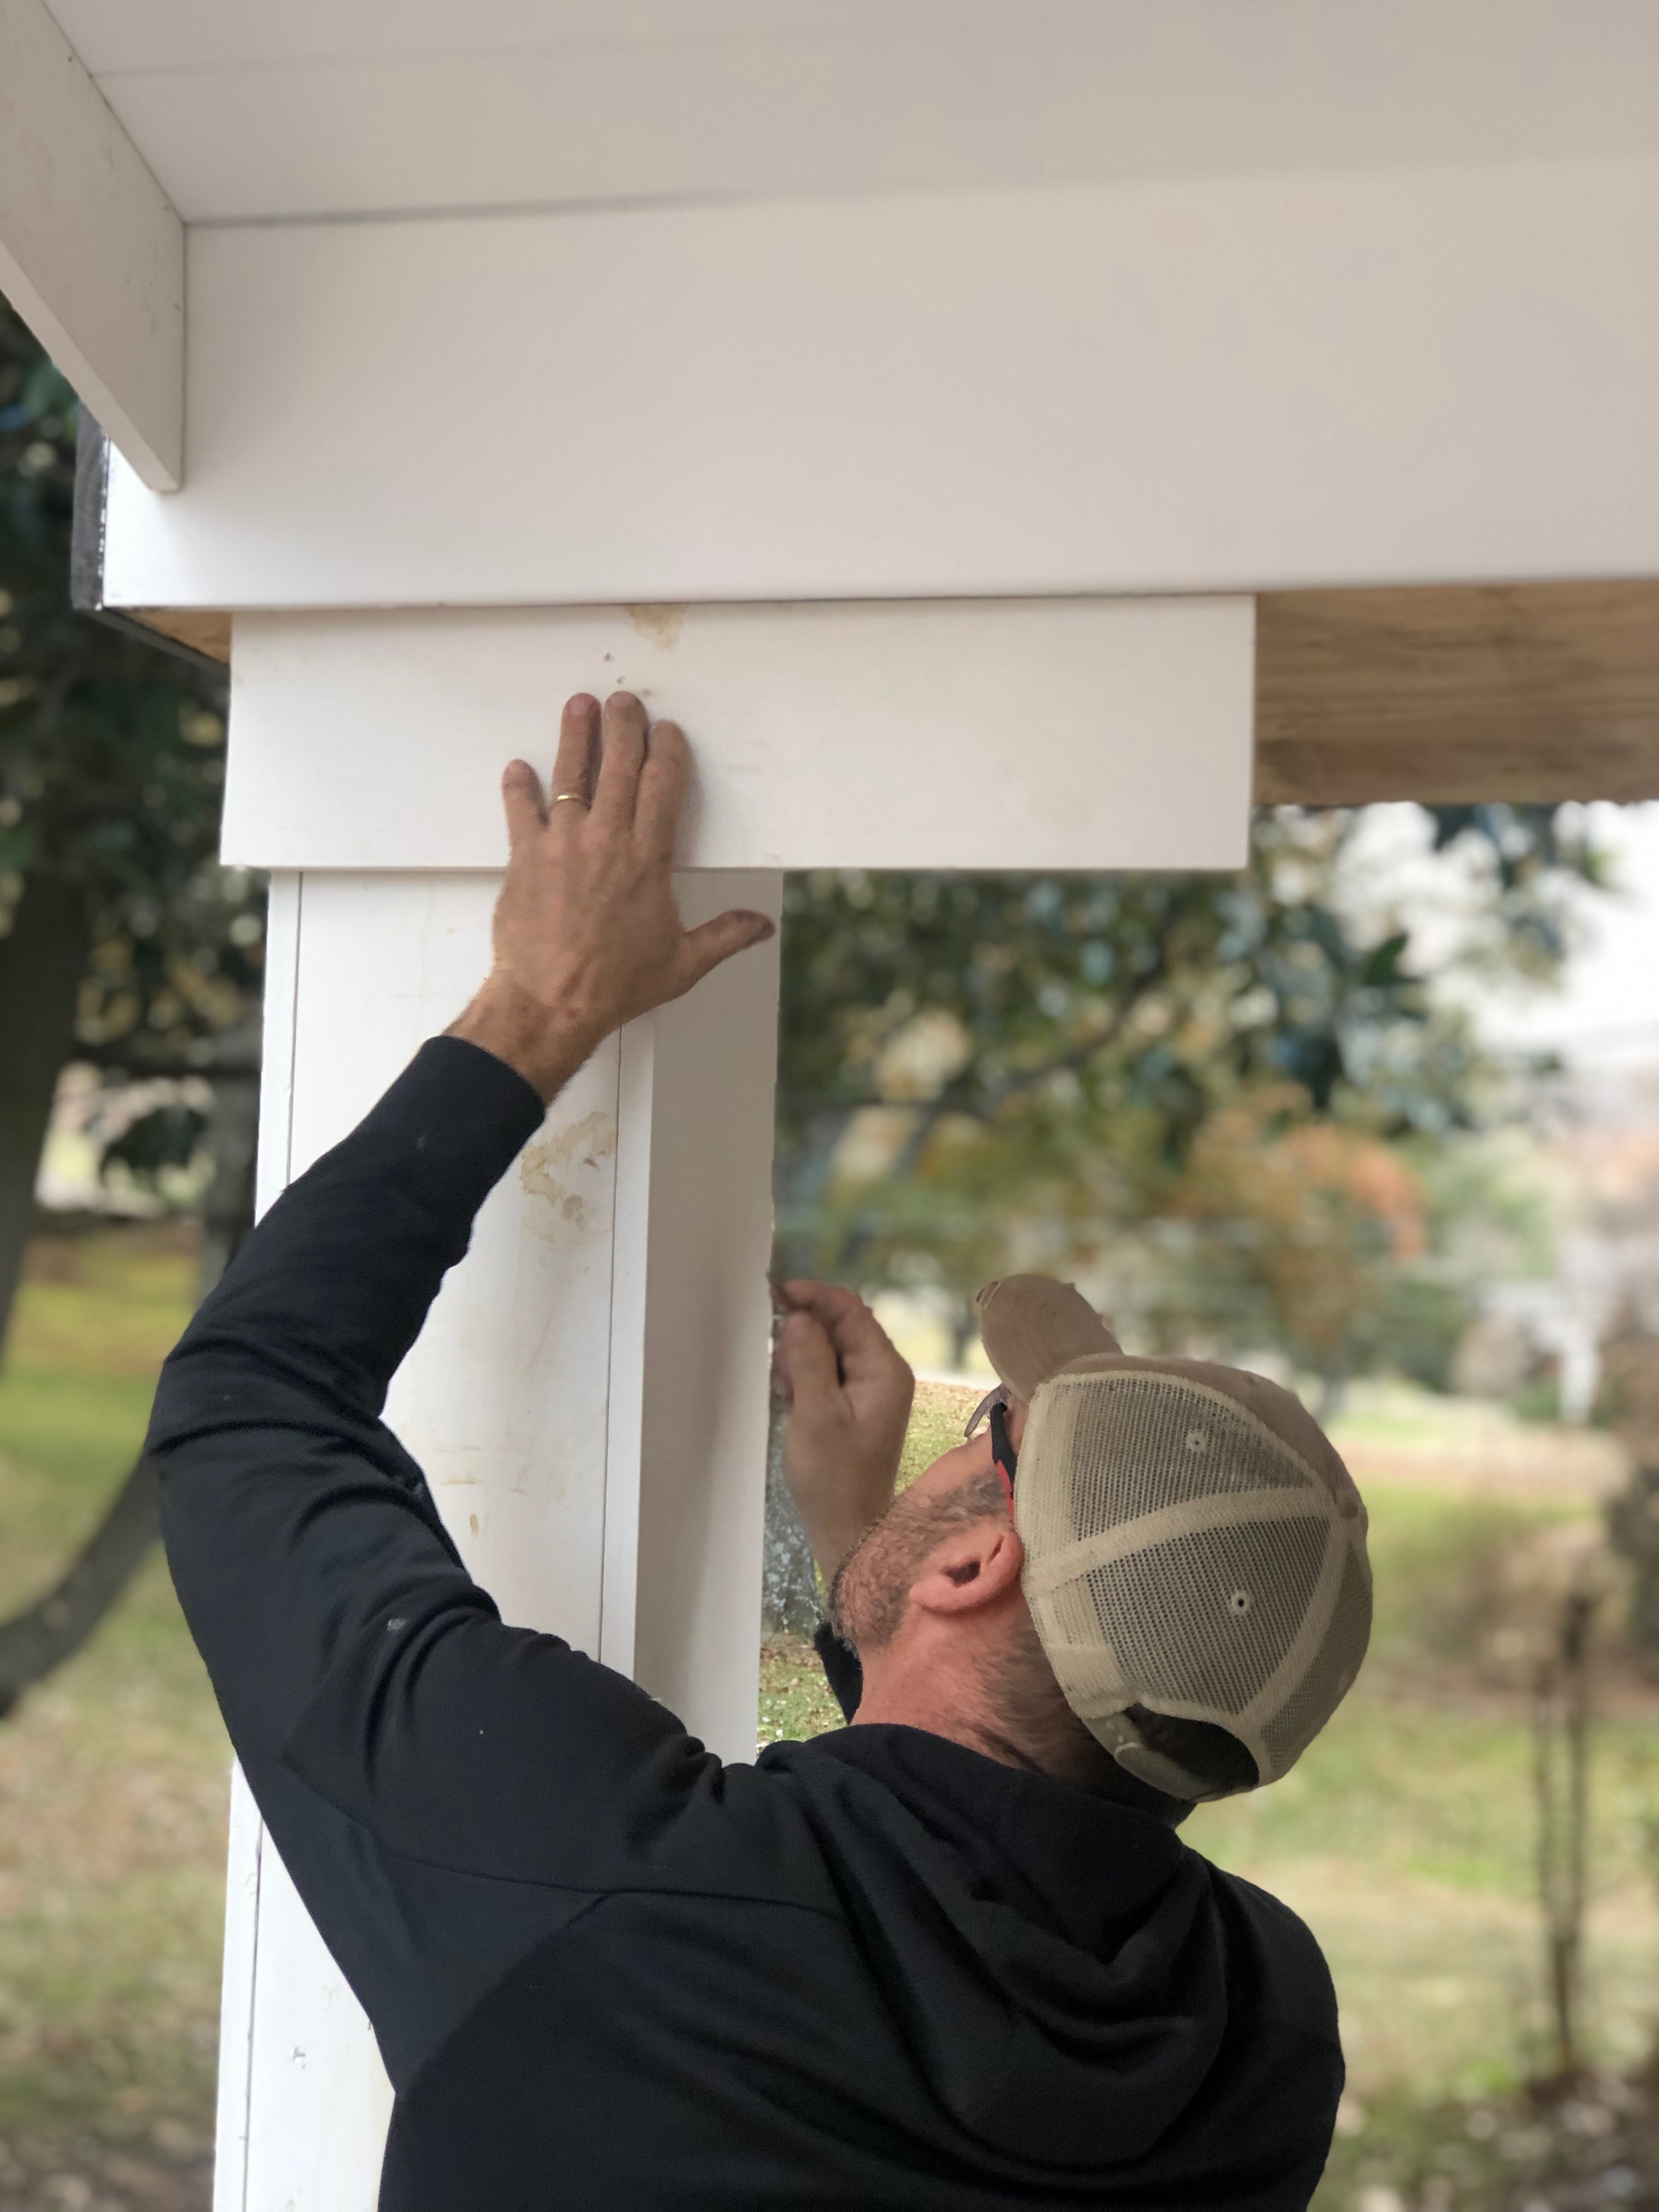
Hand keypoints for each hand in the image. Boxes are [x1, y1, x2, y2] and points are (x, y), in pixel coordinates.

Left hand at [448, 692, 775, 1099]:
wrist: (550, 1002)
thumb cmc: (615, 986)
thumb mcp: (682, 965)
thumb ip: (724, 936)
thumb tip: (763, 926)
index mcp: (649, 860)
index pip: (664, 786)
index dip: (667, 752)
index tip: (667, 732)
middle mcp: (607, 840)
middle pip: (619, 766)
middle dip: (624, 726)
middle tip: (624, 700)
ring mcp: (563, 844)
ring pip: (571, 775)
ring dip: (576, 736)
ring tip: (579, 706)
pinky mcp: (525, 857)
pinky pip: (520, 810)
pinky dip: (518, 787)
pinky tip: (519, 768)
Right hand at [776, 1282, 914, 1580]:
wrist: (848, 1529)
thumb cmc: (833, 1475)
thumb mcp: (815, 1413)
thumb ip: (808, 1359)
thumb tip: (799, 1316)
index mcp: (885, 1369)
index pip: (852, 1310)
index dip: (815, 1296)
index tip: (777, 1295)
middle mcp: (883, 1372)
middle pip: (838, 1327)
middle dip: (803, 1340)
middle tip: (783, 1375)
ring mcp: (870, 1389)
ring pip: (827, 1350)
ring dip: (800, 1363)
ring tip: (789, 1398)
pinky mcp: (854, 1405)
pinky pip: (825, 1374)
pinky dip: (805, 1381)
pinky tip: (793, 1405)